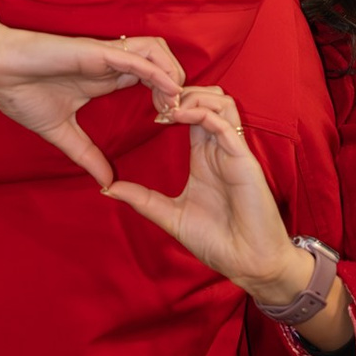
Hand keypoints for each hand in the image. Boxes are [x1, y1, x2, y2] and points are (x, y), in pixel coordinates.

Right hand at [0, 0, 181, 187]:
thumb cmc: (22, 94)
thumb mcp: (61, 133)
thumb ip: (86, 154)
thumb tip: (105, 183)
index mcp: (104, 79)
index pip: (149, 81)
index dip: (166, 98)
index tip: (170, 124)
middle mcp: (110, 64)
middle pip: (162, 63)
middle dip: (178, 87)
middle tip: (181, 115)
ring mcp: (105, 56)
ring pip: (156, 52)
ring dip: (172, 75)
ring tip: (176, 103)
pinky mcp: (96, 51)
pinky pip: (136, 58)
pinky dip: (156, 72)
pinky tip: (169, 91)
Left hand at [104, 86, 348, 344]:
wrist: (247, 263)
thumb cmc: (216, 241)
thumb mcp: (171, 216)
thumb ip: (143, 199)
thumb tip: (108, 189)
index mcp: (204, 156)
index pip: (192, 113)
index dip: (172, 103)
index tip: (149, 110)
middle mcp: (219, 148)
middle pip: (209, 98)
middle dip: (183, 91)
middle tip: (158, 101)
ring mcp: (233, 152)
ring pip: (221, 102)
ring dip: (194, 97)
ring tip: (169, 107)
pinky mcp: (243, 160)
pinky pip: (225, 124)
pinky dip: (202, 113)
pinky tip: (179, 118)